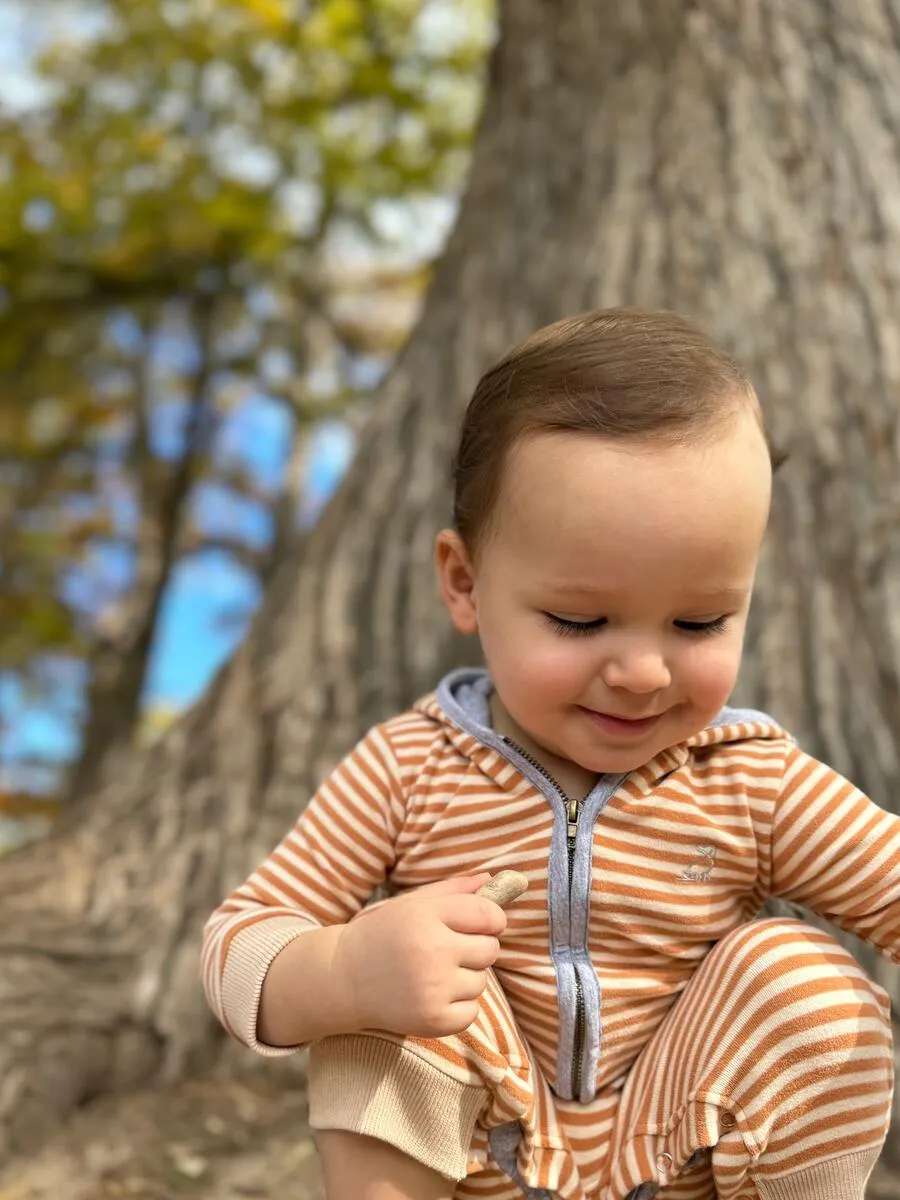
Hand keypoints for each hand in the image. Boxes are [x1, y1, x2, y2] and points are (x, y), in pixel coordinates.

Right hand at [332, 873, 507, 1037]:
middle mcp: (431, 951)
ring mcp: (432, 988)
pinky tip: (433, 995)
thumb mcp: (413, 903)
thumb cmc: (383, 934)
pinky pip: (472, 1011)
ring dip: (465, 977)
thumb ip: (454, 889)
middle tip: (448, 949)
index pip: (489, 915)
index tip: (480, 924)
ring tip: (433, 973)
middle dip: (477, 947)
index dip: (491, 919)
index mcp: (426, 916)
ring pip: (481, 981)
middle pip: (490, 949)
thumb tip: (493, 880)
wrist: (343, 978)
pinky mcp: (432, 1020)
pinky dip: (459, 1006)